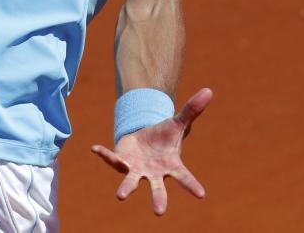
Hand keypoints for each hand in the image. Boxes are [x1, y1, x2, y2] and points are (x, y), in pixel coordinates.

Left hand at [91, 87, 211, 215]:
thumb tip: (209, 90)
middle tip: (159, 212)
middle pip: (158, 188)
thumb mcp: (178, 121)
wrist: (145, 137)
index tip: (202, 194)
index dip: (192, 185)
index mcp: (171, 165)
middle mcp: (155, 173)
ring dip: (126, 188)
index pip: (184, 176)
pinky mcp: (122, 161)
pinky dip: (104, 154)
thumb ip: (192, 109)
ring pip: (131, 181)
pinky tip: (94, 148)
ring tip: (120, 196)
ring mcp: (137, 170)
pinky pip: (112, 159)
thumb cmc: (165, 136)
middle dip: (158, 199)